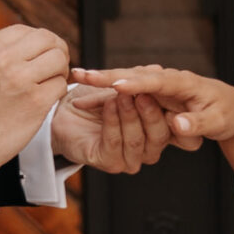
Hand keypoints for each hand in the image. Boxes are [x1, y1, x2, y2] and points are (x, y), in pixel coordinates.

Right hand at [0, 26, 69, 171]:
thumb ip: (3, 52)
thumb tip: (34, 43)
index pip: (27, 30)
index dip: (40, 43)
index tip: (41, 56)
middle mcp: (3, 59)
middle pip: (49, 40)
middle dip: (56, 53)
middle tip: (53, 69)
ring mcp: (21, 79)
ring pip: (59, 60)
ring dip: (59, 72)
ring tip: (47, 85)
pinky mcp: (35, 101)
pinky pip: (61, 85)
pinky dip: (57, 92)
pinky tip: (44, 101)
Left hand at [51, 85, 175, 173]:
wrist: (63, 112)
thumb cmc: (94, 99)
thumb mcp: (120, 88)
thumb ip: (139, 85)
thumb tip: (158, 70)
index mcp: (155, 132)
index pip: (169, 124)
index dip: (163, 105)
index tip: (156, 86)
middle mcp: (146, 149)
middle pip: (158, 136)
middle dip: (149, 113)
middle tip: (141, 94)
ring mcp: (129, 159)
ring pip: (136, 140)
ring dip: (128, 115)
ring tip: (121, 96)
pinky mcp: (109, 163)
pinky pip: (114, 143)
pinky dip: (112, 122)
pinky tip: (109, 105)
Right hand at [70, 65, 233, 148]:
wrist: (230, 105)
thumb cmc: (225, 114)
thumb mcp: (217, 122)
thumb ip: (197, 125)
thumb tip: (178, 125)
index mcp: (184, 83)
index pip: (156, 82)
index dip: (136, 83)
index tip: (116, 85)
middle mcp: (167, 78)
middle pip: (133, 75)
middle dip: (108, 75)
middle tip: (82, 76)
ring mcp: (157, 82)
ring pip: (124, 77)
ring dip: (101, 78)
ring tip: (78, 76)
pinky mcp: (151, 89)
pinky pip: (124, 87)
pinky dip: (106, 86)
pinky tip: (85, 85)